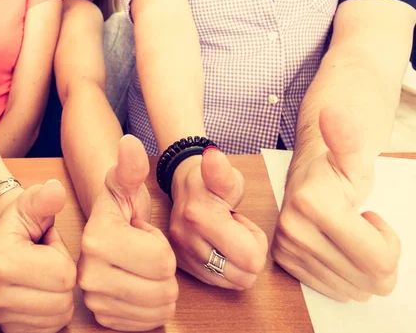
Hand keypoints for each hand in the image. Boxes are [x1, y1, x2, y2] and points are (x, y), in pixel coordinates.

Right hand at [0, 180, 75, 332]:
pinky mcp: (6, 329)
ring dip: (59, 297)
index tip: (45, 247)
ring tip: (42, 278)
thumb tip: (55, 190)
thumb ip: (46, 199)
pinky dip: (52, 315)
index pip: (63, 274)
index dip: (63, 257)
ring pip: (58, 317)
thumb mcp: (33, 204)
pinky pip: (49, 330)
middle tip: (46, 264)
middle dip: (63, 280)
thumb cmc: (22, 224)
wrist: (2, 242)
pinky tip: (40, 296)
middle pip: (62, 300)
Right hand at [79, 135, 177, 330]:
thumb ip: (130, 168)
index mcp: (97, 240)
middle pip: (162, 287)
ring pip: (159, 308)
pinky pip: (148, 323)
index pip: (161, 260)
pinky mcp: (103, 318)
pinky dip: (152, 308)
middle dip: (164, 271)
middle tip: (145, 254)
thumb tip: (130, 143)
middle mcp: (89, 275)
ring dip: (161, 289)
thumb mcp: (124, 185)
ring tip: (144, 269)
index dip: (162, 246)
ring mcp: (94, 300)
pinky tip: (140, 288)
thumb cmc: (118, 209)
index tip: (141, 234)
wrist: (101, 235)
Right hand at [169, 147, 267, 289]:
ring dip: (236, 263)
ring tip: (227, 239)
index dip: (257, 243)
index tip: (243, 223)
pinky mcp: (181, 266)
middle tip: (238, 232)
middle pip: (242, 275)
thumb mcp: (224, 175)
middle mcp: (187, 240)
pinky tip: (218, 248)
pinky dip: (223, 269)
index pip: (250, 258)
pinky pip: (216, 283)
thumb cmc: (211, 181)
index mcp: (199, 218)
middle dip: (249, 255)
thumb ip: (221, 171)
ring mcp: (182, 255)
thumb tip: (212, 155)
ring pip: (230, 282)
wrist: (184, 185)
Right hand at [272, 106, 400, 301]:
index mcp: (313, 204)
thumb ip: (346, 138)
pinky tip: (336, 250)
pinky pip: (331, 289)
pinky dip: (343, 275)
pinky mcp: (284, 260)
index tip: (373, 218)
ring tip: (349, 238)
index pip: (380, 260)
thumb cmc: (337, 169)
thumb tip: (332, 112)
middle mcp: (294, 230)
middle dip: (379, 259)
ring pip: (352, 290)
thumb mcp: (353, 156)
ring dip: (361, 268)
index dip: (389, 243)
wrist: (307, 175)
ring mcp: (287, 248)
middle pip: (369, 279)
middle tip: (365, 230)